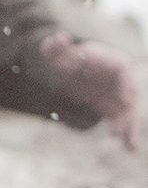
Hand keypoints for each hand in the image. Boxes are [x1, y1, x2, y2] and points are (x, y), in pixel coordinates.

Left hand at [41, 33, 140, 149]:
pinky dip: (127, 134)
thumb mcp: (59, 53)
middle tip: (121, 129)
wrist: (75, 70)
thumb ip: (56, 47)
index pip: (124, 70)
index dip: (126, 84)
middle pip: (131, 95)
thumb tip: (57, 38)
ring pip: (130, 113)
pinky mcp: (117, 109)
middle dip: (129, 113)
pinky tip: (129, 149)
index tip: (127, 98)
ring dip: (131, 129)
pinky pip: (124, 122)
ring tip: (130, 147)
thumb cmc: (70, 58)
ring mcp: (122, 95)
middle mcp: (123, 80)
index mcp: (114, 62)